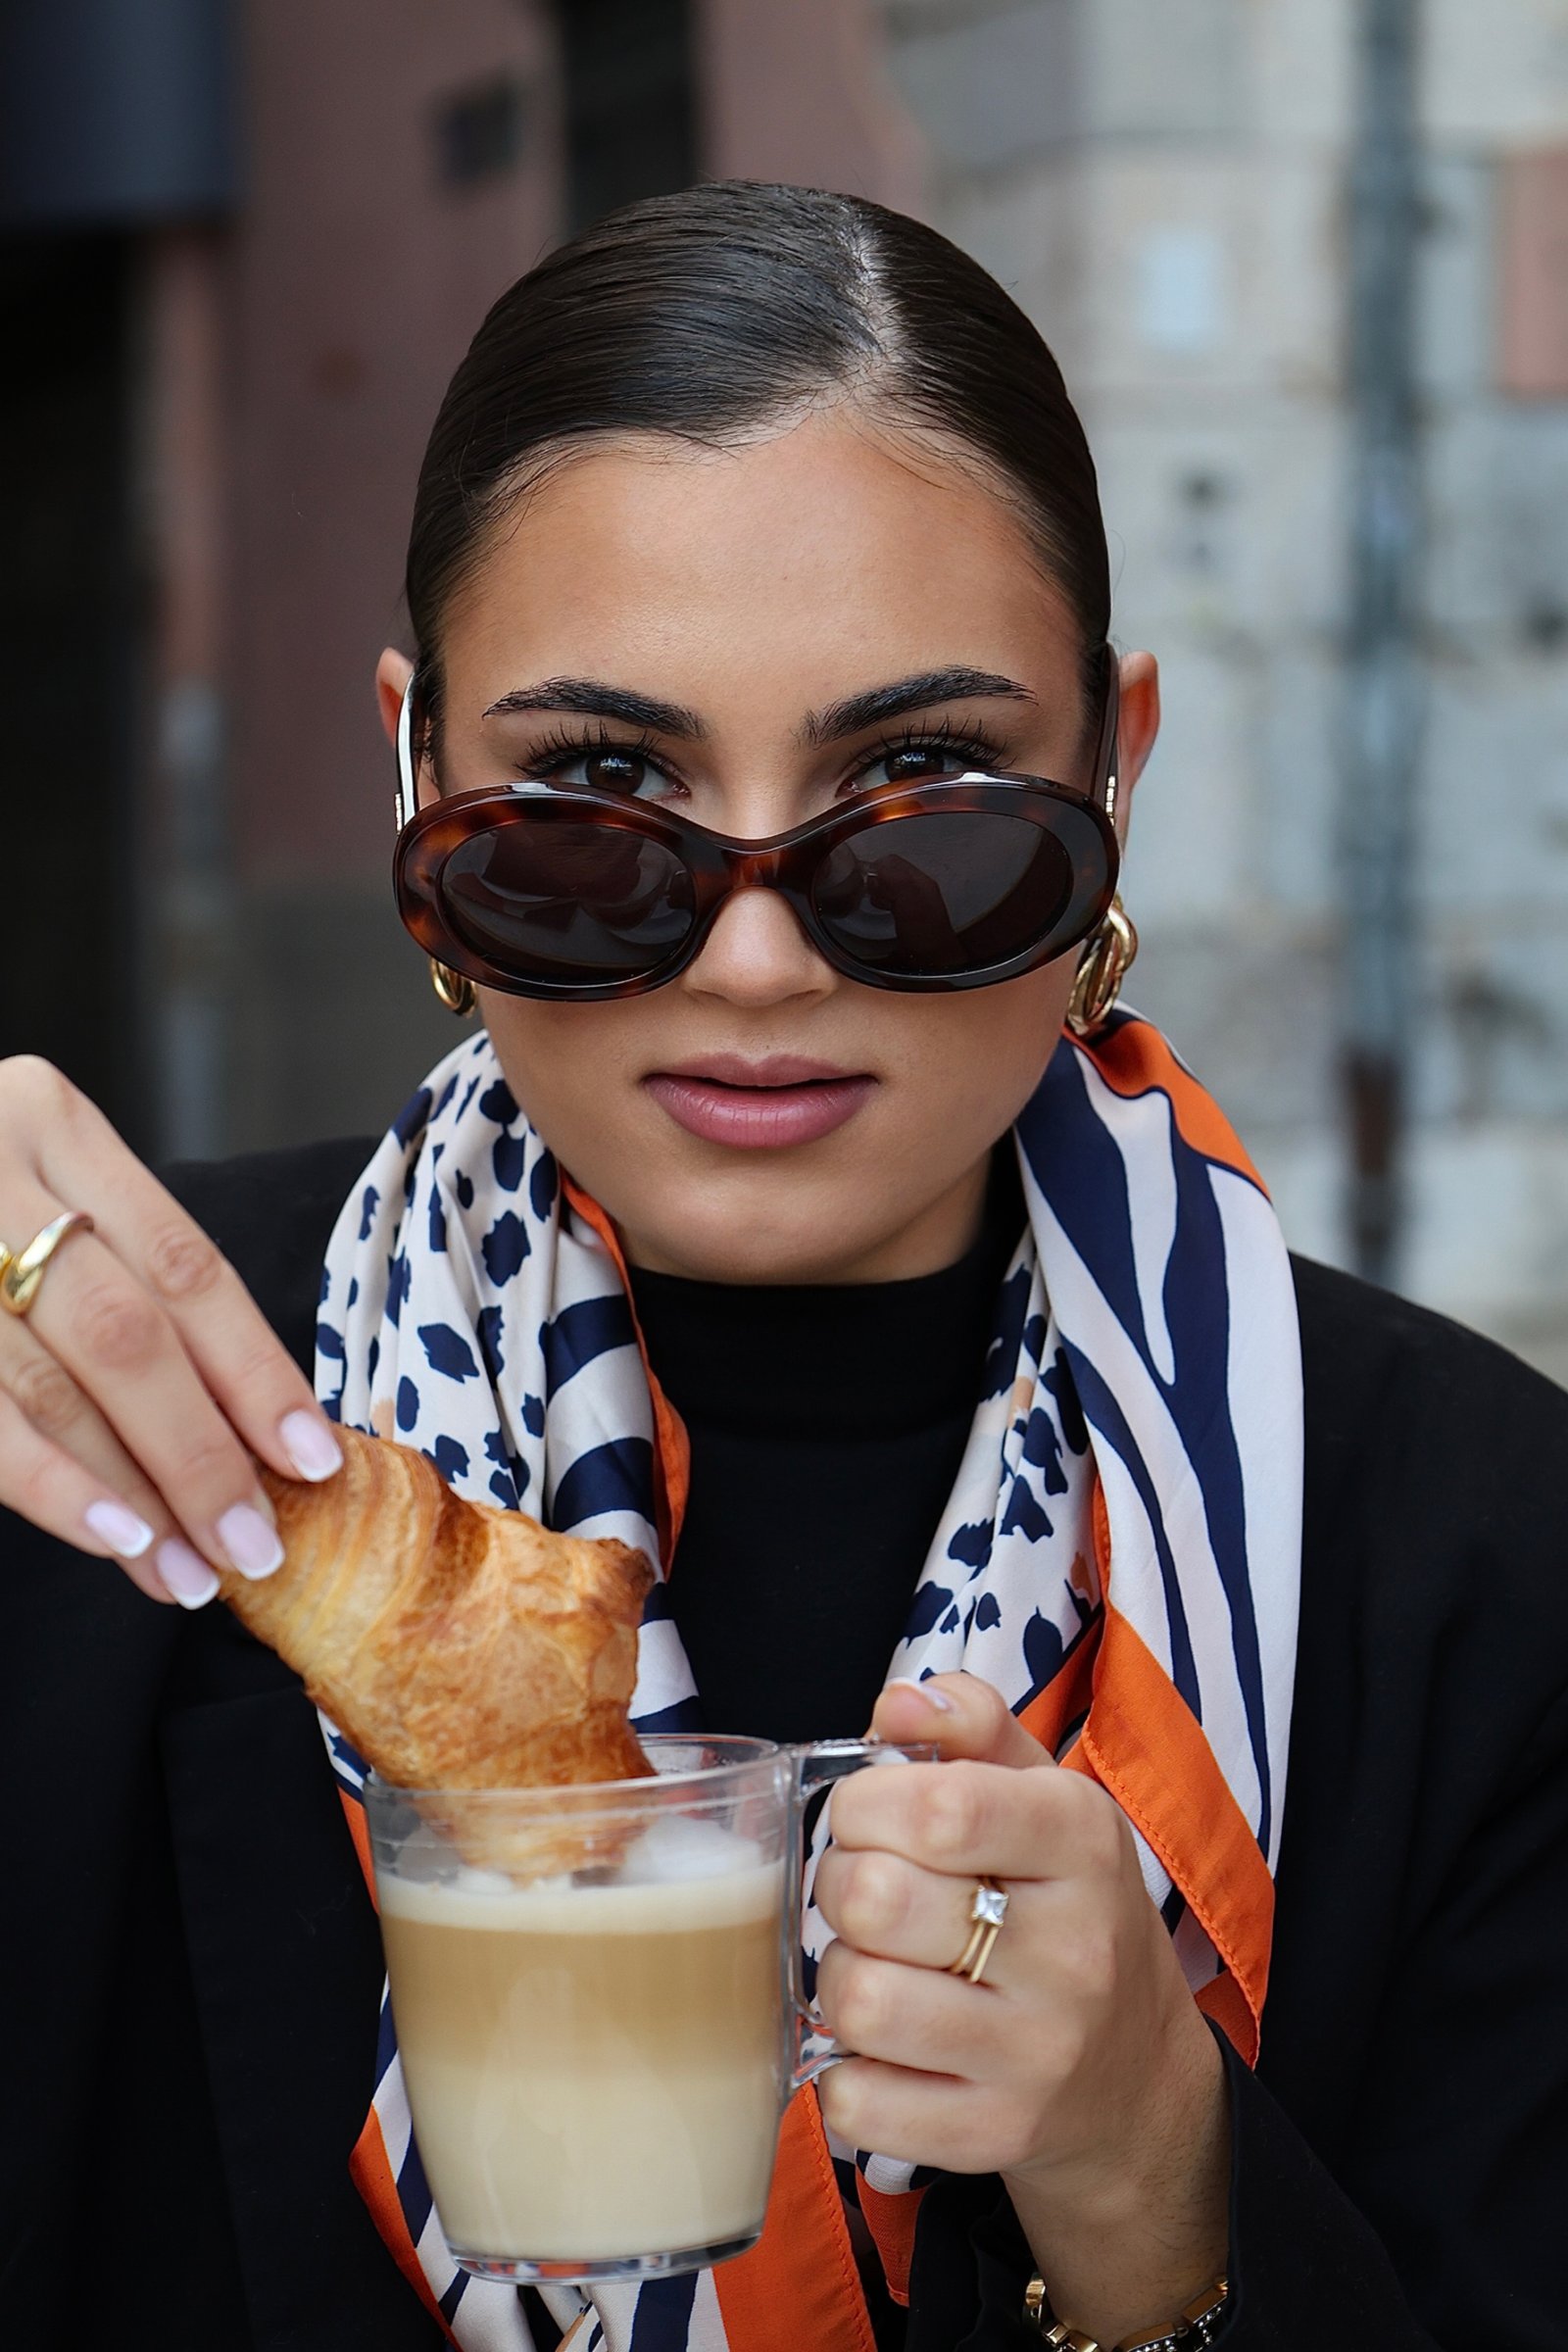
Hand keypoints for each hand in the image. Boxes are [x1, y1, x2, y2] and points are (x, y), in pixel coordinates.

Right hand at [0, 1057, 342, 1605]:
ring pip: (57, 1385)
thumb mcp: (36, 1200)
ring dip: (135, 1493)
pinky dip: (54, 1485)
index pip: (187, 1264)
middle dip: (204, 1453)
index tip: (313, 1456)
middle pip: (130, 1333)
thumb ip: (128, 1283)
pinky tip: (114, 1538)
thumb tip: (252, 1428)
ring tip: (188, 1570)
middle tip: (258, 1543)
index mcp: (49, 1120)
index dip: (256, 1369)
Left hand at [813, 1671, 1228, 2342]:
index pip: (943, 1805)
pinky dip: (842, 2072)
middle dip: (839, 1885)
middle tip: (863, 1892)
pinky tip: (880, 2048)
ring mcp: (1039, 2053)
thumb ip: (972, 1726)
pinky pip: (859, 2102)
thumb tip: (896, 1702)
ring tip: (873, 1966)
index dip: (866, 1801)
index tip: (865, 1813)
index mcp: (1082, 1841)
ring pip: (859, 2002)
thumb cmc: (1064, 1909)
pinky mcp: (998, 2135)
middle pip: (879, 1900)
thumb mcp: (1044, 1797)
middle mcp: (1072, 1950)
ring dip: (838, 1977)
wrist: (1137, 2077)